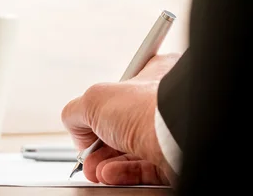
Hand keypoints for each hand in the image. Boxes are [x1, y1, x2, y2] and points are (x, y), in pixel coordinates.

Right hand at [61, 53, 179, 185]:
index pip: (116, 94)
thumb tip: (74, 125)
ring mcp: (166, 134)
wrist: (178, 139)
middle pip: (119, 127)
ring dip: (107, 163)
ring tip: (96, 171)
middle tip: (87, 157)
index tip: (84, 126)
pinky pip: (144, 169)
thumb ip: (76, 110)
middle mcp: (160, 105)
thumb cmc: (146, 109)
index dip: (95, 112)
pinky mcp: (172, 159)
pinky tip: (110, 175)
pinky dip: (123, 174)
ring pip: (131, 151)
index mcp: (149, 77)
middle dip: (97, 146)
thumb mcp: (94, 99)